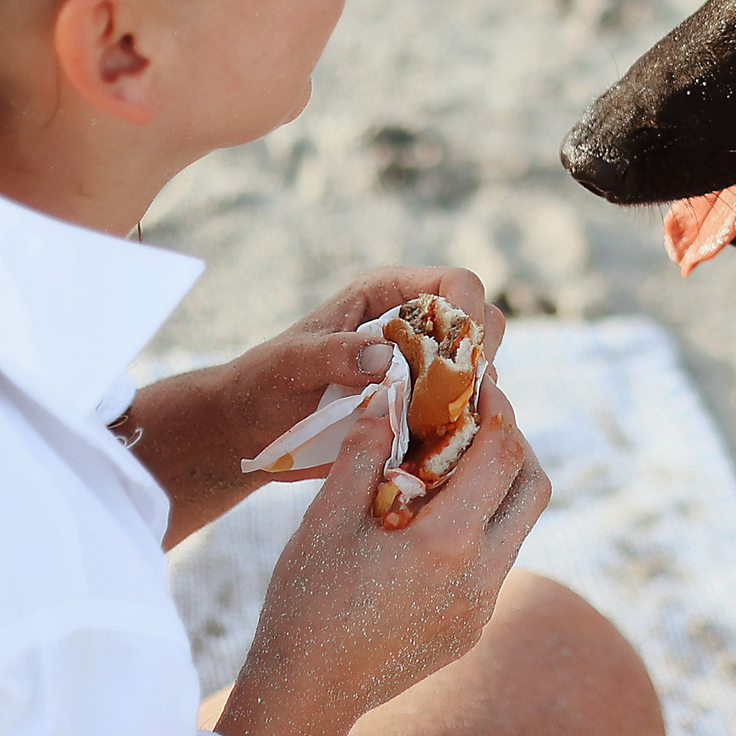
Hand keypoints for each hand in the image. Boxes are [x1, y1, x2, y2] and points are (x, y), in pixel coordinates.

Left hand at [131, 267, 507, 546]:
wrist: (251, 430)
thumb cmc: (264, 384)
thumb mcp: (290, 364)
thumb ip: (334, 354)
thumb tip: (385, 355)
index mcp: (388, 295)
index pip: (457, 285)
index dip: (470, 315)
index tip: (463, 357)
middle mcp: (415, 328)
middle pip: (484, 327)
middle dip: (478, 361)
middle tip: (452, 399)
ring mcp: (423, 370)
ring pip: (480, 375)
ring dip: (471, 400)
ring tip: (434, 429)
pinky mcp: (422, 410)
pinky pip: (463, 415)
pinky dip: (458, 430)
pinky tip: (432, 450)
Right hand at [213, 382, 551, 735]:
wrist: (306, 696)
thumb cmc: (306, 603)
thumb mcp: (325, 519)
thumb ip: (363, 452)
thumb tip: (387, 395)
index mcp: (449, 542)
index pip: (503, 453)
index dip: (499, 407)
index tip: (481, 380)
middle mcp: (482, 576)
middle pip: (534, 488)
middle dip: (515, 443)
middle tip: (479, 417)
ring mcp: (483, 608)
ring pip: (518, 528)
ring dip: (500, 488)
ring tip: (454, 463)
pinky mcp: (473, 629)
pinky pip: (497, 564)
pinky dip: (482, 528)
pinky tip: (436, 519)